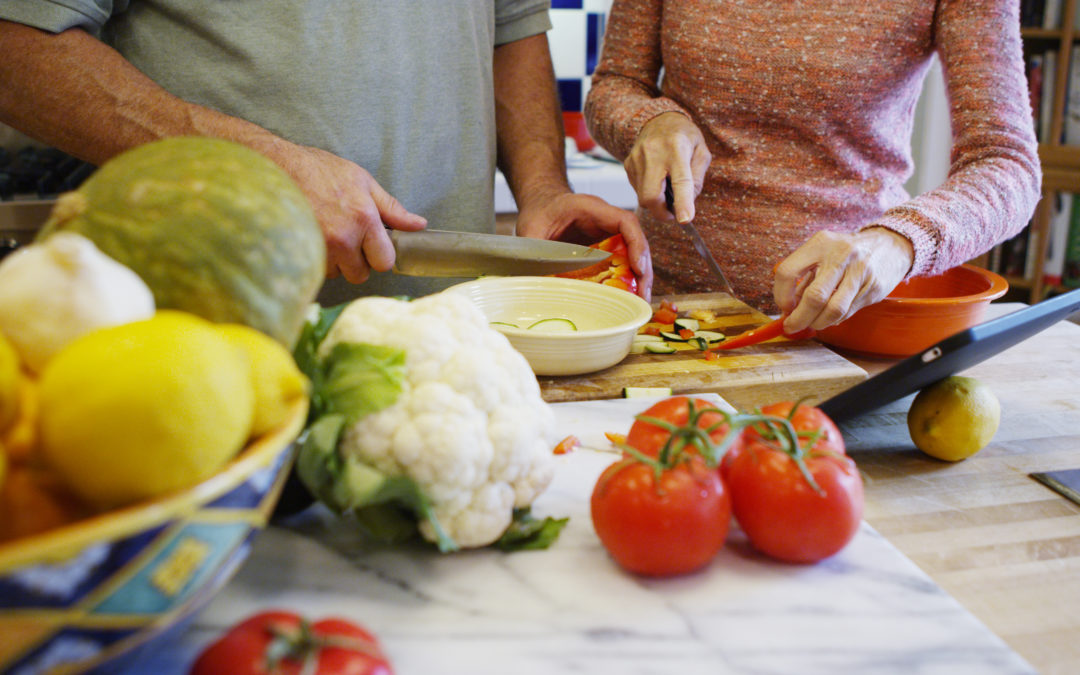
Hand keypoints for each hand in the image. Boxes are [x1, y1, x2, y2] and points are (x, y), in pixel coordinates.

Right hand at [273, 143, 426, 282]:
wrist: (276, 168)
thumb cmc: (319, 171)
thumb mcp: (363, 182)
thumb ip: (392, 209)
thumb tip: (418, 225)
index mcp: (363, 220)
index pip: (384, 262)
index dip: (380, 255)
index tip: (373, 246)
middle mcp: (342, 238)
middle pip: (360, 274)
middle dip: (357, 261)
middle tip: (347, 238)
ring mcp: (319, 248)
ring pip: (337, 273)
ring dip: (335, 260)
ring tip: (326, 233)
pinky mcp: (300, 254)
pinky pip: (317, 271)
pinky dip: (317, 259)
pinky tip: (313, 237)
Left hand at [516, 191, 653, 300]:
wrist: (540, 204)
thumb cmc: (538, 212)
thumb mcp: (530, 229)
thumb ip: (534, 252)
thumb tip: (535, 282)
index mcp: (591, 209)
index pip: (625, 221)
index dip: (636, 244)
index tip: (638, 268)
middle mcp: (606, 221)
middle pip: (636, 241)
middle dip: (643, 268)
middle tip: (643, 294)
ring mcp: (608, 234)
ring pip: (633, 253)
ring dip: (639, 276)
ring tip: (639, 300)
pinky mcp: (606, 247)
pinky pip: (622, 261)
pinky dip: (626, 278)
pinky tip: (627, 296)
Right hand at [624, 112, 711, 222]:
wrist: (658, 119)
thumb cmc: (683, 136)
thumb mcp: (701, 152)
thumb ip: (697, 179)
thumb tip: (687, 204)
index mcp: (677, 148)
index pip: (680, 181)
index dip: (682, 202)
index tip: (685, 219)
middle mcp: (653, 153)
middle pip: (651, 196)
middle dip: (662, 212)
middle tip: (672, 212)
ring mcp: (636, 159)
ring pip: (642, 197)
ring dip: (656, 201)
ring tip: (666, 188)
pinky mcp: (627, 164)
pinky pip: (637, 190)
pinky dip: (648, 192)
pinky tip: (656, 179)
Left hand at [774, 227, 914, 332]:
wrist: (891, 244)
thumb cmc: (847, 252)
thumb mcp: (822, 253)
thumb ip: (804, 278)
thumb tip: (787, 308)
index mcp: (820, 244)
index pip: (788, 272)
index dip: (781, 295)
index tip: (784, 307)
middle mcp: (840, 255)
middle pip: (814, 297)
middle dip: (799, 318)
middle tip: (792, 326)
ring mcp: (860, 271)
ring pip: (833, 309)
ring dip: (817, 323)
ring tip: (812, 323)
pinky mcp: (873, 287)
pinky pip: (848, 312)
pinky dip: (834, 319)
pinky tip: (830, 316)